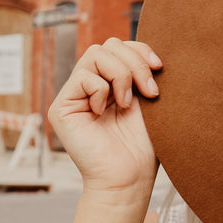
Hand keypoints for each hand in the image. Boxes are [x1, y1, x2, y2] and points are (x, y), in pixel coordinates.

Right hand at [48, 38, 162, 198]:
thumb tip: (148, 49)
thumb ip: (143, 74)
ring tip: (127, 103)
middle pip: (109, 45)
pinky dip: (102, 91)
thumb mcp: (150, 102)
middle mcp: (93, 86)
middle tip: (150, 91)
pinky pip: (83, 77)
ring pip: (96, 53)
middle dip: (135, 62)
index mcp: (115, 83)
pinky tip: (105, 113)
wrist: (130, 178)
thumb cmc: (144, 147)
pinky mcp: (61, 107)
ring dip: (121, 75)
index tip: (160, 68)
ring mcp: (76, 95)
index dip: (140, 50)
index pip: (121, 47)